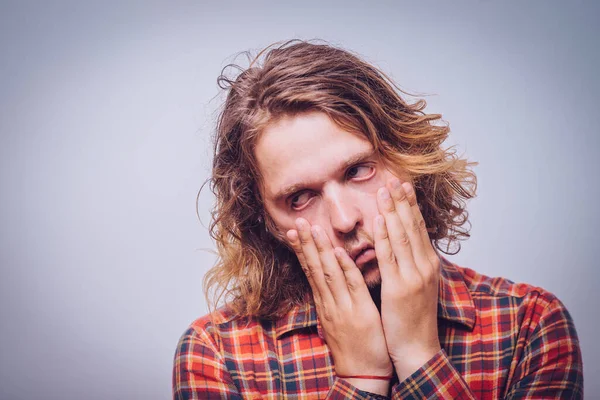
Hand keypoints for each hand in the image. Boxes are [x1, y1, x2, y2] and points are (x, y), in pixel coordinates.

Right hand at [287, 219, 392, 394]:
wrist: (363, 374)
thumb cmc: (354, 346)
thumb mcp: (338, 320)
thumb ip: (334, 299)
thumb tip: (332, 279)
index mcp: (325, 303)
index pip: (310, 271)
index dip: (302, 249)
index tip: (294, 230)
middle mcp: (329, 302)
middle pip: (314, 268)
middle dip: (306, 244)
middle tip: (297, 222)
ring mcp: (342, 307)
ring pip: (329, 273)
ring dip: (320, 249)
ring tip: (312, 228)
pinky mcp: (360, 312)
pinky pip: (351, 286)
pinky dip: (344, 268)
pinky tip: (338, 252)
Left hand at [374, 179, 440, 380]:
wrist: (417, 348)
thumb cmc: (414, 318)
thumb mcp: (418, 286)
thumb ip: (412, 264)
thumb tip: (405, 244)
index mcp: (428, 265)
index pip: (419, 228)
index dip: (410, 205)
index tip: (403, 185)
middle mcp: (424, 267)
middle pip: (412, 227)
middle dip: (403, 201)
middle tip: (394, 178)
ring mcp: (414, 277)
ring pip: (402, 236)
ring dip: (392, 211)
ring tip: (385, 190)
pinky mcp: (400, 288)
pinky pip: (390, 257)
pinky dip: (384, 237)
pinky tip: (378, 221)